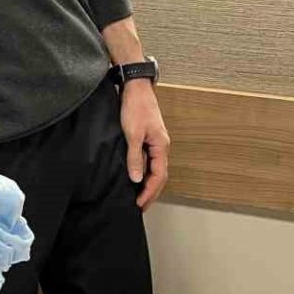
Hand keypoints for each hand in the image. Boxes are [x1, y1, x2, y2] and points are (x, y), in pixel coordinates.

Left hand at [121, 80, 169, 209]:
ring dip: (148, 183)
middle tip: (140, 206)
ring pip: (155, 168)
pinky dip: (144, 172)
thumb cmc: (135, 107)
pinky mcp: (148, 138)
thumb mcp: (132, 134)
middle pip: (159, 175)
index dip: (149, 192)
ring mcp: (155, 142)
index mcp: (161, 146)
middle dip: (151, 192)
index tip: (140, 204)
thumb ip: (134, 157)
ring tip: (138, 196)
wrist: (135, 87)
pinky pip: (149, 160)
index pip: (159, 176)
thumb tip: (136, 179)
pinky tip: (136, 176)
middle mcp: (161, 146)